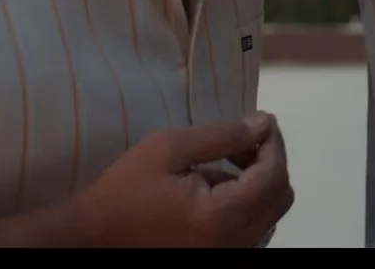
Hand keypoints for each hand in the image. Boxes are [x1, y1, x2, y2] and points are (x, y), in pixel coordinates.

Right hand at [68, 113, 292, 247]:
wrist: (94, 236)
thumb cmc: (125, 190)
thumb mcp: (169, 149)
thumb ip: (221, 136)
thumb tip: (263, 124)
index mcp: (222, 217)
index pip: (272, 175)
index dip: (273, 143)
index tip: (262, 119)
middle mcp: (234, 242)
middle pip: (280, 197)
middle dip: (270, 161)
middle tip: (244, 138)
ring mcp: (229, 253)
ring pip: (270, 214)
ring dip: (259, 181)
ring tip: (227, 160)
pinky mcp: (220, 256)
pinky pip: (253, 229)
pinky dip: (247, 202)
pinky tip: (217, 186)